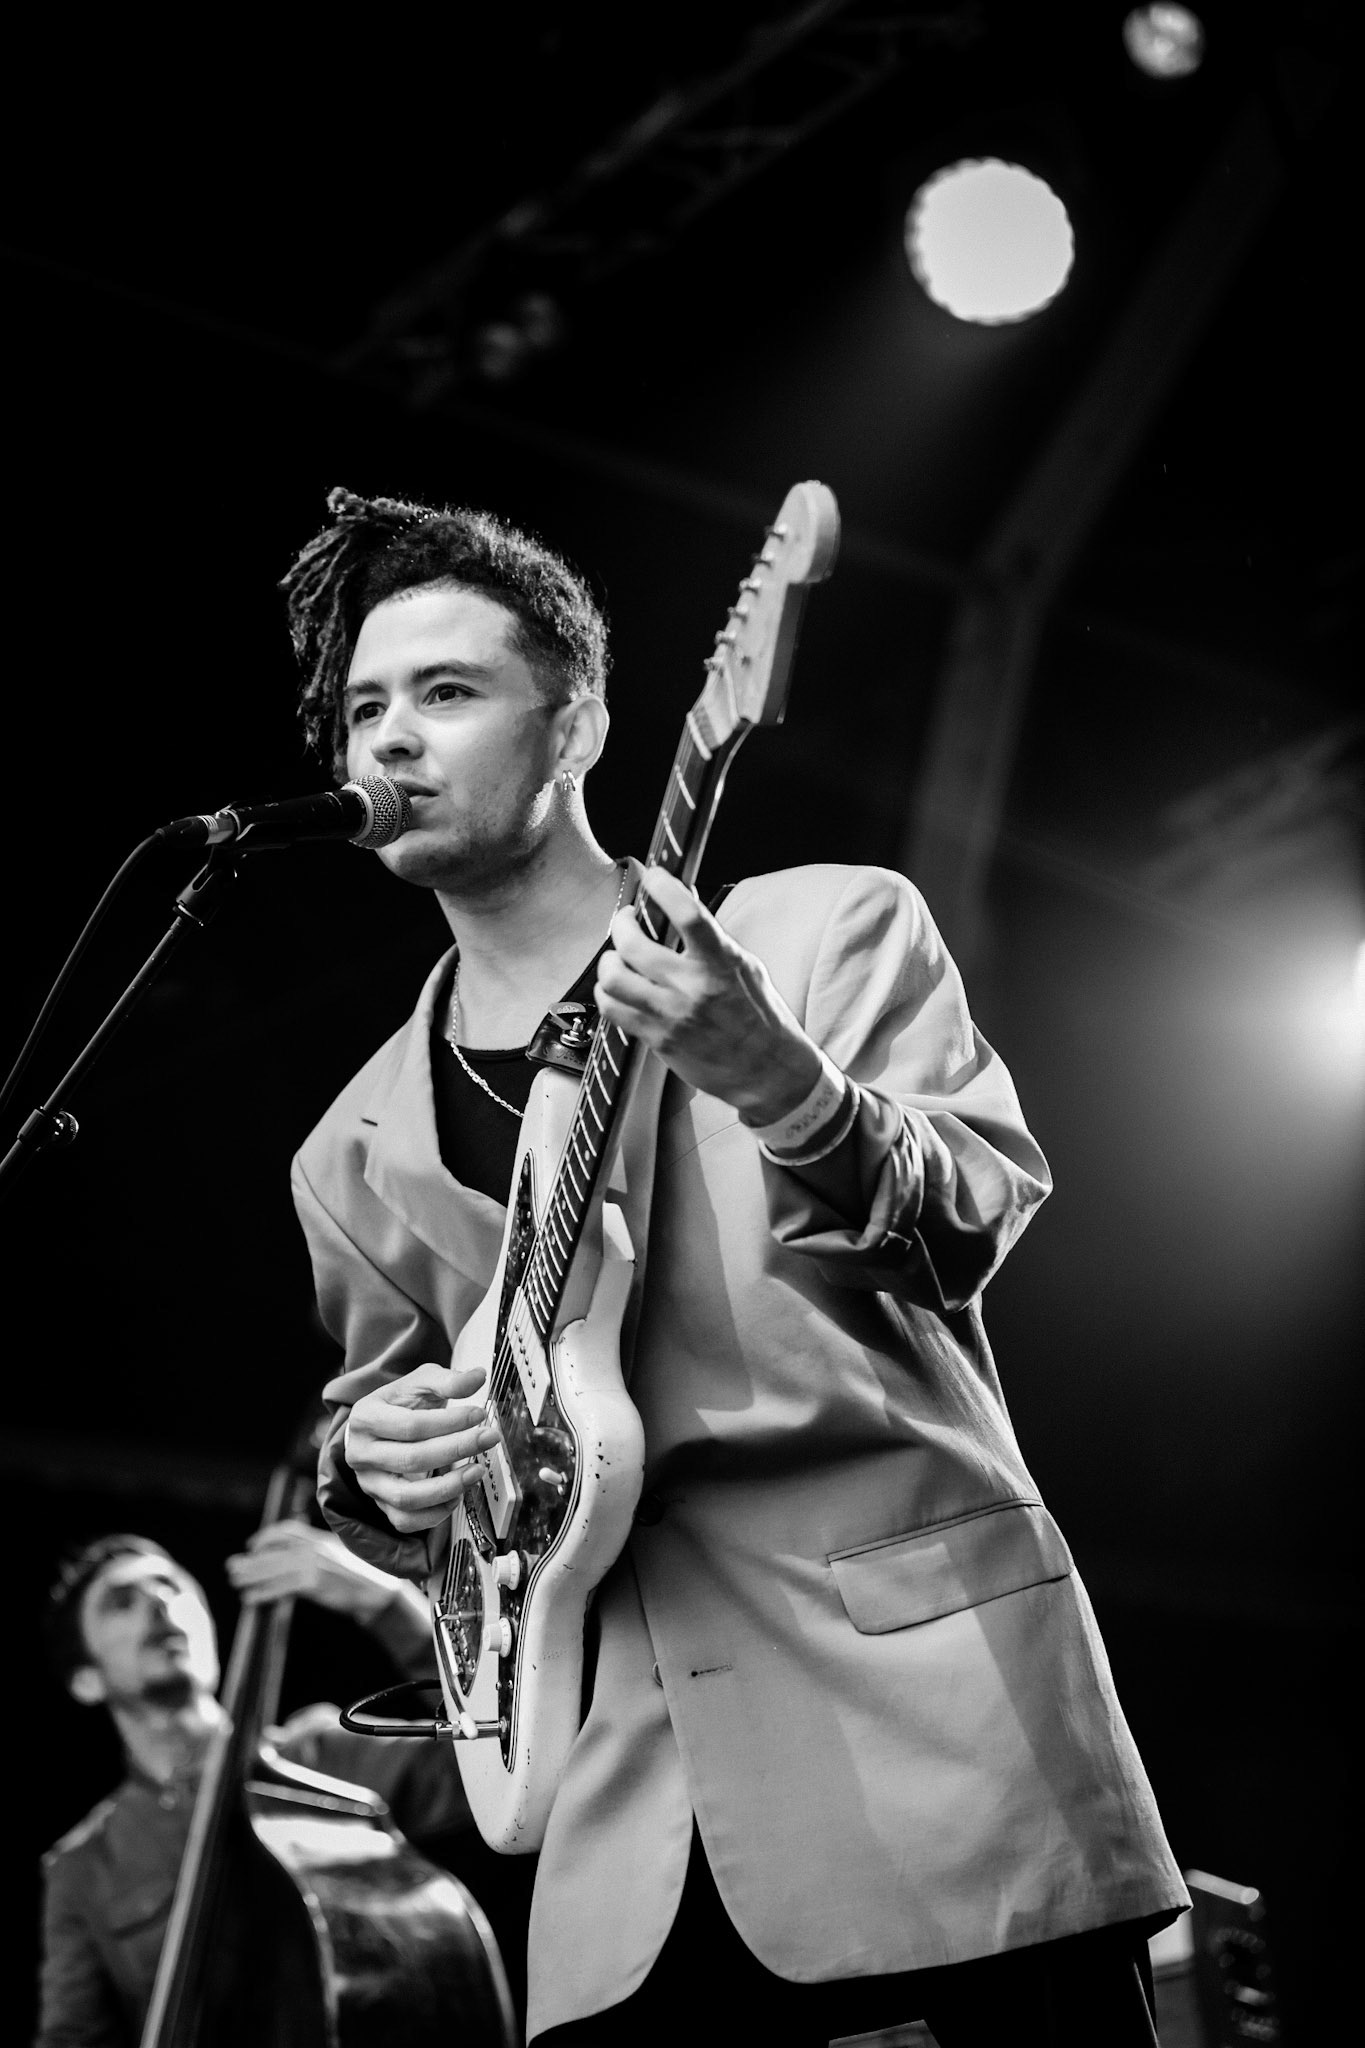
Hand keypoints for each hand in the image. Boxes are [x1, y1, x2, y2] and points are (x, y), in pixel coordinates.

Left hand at [226, 1519, 404, 1623]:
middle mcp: (315, 1548)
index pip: (287, 1531)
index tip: (252, 1546)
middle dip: (250, 1560)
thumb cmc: (361, 1575)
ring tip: (236, 1582)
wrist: (378, 1591)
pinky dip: (262, 1594)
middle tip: (231, 1567)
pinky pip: (279, 1589)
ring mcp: (313, 1565)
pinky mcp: (313, 1584)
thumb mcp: (339, 1554)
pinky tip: (251, 1599)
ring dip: (251, 1577)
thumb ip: (318, 1551)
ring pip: (272, 1570)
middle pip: (274, 1552)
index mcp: (321, 1539)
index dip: (265, 1538)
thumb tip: (294, 1555)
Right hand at [342, 1361, 500, 1535]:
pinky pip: (406, 1521)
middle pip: (411, 1460)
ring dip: (448, 1487)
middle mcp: (361, 1454)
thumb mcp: (420, 1383)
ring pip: (406, 1498)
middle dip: (456, 1450)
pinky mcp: (381, 1505)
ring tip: (477, 1470)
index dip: (448, 1422)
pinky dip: (435, 1514)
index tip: (478, 1414)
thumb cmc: (401, 1405)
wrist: (382, 1426)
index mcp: (365, 1418)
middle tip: (487, 1438)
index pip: (410, 1426)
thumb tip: (476, 1377)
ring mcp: (369, 1483)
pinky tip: (457, 1495)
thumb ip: (447, 1380)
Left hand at [595, 868, 820, 1122]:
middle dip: (621, 923)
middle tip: (626, 920)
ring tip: (617, 957)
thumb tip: (683, 901)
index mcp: (722, 963)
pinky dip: (607, 993)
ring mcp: (672, 1015)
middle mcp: (694, 987)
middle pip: (633, 944)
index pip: (688, 914)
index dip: (664, 887)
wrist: (766, 1072)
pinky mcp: (658, 1039)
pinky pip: (613, 1009)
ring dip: (608, 960)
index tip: (654, 876)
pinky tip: (617, 988)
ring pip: (613, 977)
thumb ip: (712, 940)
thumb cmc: (759, 1016)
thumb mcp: (746, 968)